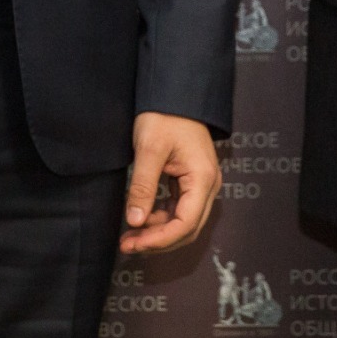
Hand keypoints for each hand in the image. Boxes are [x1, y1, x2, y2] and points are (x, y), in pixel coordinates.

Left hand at [120, 113, 220, 254]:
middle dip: (158, 240)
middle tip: (128, 244)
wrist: (175, 93)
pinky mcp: (191, 180)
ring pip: (183, 221)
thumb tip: (135, 221)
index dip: (160, 239)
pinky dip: (161, 218)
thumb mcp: (149, 149)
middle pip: (187, 228)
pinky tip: (142, 218)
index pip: (185, 223)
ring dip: (158, 232)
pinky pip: (179, 208)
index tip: (134, 243)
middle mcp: (208, 185)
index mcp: (202, 178)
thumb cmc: (164, 116)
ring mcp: (201, 183)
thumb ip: (143, 187)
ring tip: (130, 235)